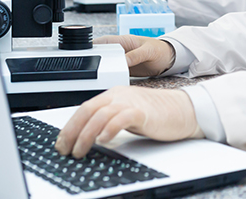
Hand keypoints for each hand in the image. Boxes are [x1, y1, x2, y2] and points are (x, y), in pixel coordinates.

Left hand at [54, 86, 202, 158]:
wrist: (183, 110)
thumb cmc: (157, 114)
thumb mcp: (128, 114)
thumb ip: (110, 119)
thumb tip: (88, 136)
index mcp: (115, 95)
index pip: (85, 108)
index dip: (70, 126)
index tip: (62, 142)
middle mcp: (120, 95)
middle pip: (88, 111)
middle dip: (72, 132)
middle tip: (66, 149)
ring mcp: (131, 102)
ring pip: (100, 115)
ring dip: (86, 135)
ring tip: (81, 151)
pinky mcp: (143, 112)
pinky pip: (121, 118)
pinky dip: (110, 130)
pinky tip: (104, 141)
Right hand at [95, 35, 175, 76]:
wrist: (169, 59)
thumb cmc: (160, 50)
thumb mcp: (148, 51)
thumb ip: (135, 55)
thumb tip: (123, 61)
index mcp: (123, 41)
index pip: (103, 41)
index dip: (92, 46)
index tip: (84, 54)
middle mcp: (120, 50)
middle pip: (101, 54)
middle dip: (93, 60)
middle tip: (89, 69)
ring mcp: (121, 60)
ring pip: (106, 64)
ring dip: (101, 70)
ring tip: (97, 77)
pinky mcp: (125, 69)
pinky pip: (113, 72)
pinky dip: (109, 76)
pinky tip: (106, 81)